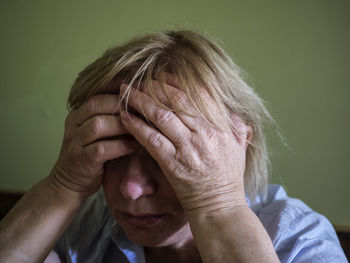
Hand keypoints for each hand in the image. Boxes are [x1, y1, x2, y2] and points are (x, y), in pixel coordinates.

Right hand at [51, 94, 137, 196]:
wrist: (69, 183)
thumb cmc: (92, 153)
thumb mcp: (98, 132)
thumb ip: (112, 118)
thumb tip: (142, 103)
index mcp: (78, 113)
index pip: (98, 94)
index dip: (121, 93)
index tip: (142, 95)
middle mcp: (73, 124)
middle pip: (97, 105)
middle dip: (123, 106)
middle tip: (145, 109)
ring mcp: (75, 142)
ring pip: (98, 125)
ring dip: (123, 125)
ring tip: (143, 126)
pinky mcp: (81, 160)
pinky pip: (102, 148)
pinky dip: (122, 145)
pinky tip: (136, 145)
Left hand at [120, 81, 251, 213]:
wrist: (219, 205)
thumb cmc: (229, 176)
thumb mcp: (240, 147)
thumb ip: (238, 126)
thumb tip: (231, 111)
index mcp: (221, 126)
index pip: (198, 94)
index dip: (176, 82)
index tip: (161, 75)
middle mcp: (204, 133)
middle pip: (175, 101)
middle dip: (154, 87)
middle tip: (137, 79)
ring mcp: (188, 148)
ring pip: (161, 116)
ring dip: (141, 101)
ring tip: (126, 92)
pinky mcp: (173, 163)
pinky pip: (152, 139)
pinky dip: (137, 126)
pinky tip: (125, 117)